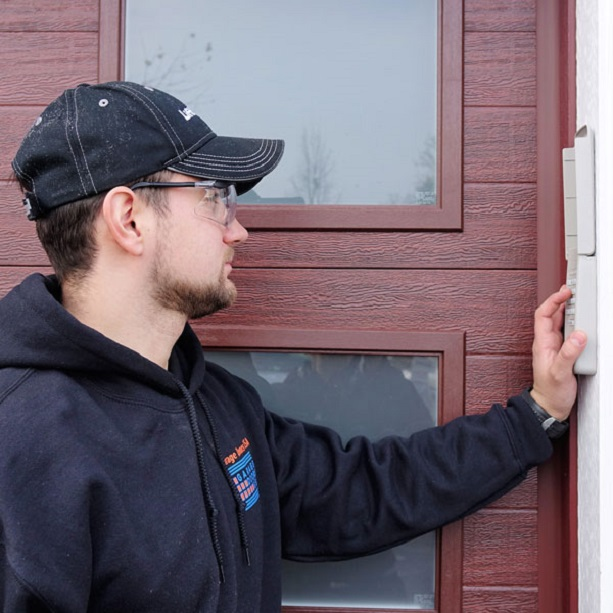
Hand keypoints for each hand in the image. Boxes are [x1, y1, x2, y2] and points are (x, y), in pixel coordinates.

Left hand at [529, 285, 586, 420]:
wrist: (550, 406)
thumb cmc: (551, 392)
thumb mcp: (560, 373)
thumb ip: (568, 354)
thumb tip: (579, 335)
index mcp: (542, 344)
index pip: (543, 315)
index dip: (552, 301)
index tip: (565, 293)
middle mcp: (547, 343)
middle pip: (551, 315)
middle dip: (560, 301)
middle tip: (572, 291)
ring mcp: (555, 347)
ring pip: (559, 323)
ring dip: (567, 311)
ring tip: (577, 301)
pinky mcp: (563, 353)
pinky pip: (568, 333)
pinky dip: (574, 324)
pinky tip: (582, 322)